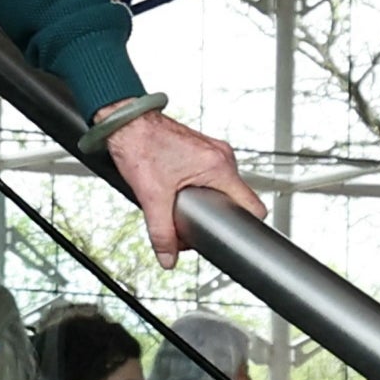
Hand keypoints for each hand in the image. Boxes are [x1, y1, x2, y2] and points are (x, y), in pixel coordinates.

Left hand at [107, 108, 260, 262]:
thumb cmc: (140, 145)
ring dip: (206, 201)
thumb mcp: (152, 196)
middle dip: (217, 215)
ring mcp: (213, 151)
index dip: (246, 225)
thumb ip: (161, 231)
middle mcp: (221, 156)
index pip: (253, 205)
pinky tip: (179, 191)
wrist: (127, 122)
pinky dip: (199, 188)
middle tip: (195, 221)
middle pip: (235, 199)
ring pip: (222, 188)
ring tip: (184, 204)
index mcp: (218, 166)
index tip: (233, 234)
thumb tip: (168, 257)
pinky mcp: (201, 150)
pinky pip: (211, 176)